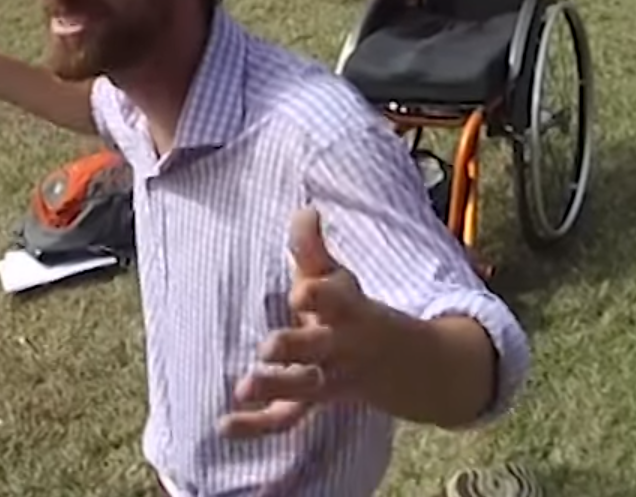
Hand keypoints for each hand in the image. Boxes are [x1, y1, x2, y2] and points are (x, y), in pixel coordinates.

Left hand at [219, 208, 378, 438]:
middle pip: (319, 348)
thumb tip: (303, 211)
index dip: (320, 294)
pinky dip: (257, 425)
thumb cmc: (355, 312)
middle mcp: (340, 346)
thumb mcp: (339, 279)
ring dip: (274, 388)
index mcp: (347, 310)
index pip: (335, 299)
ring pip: (305, 388)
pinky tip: (224, 426)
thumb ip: (312, 249)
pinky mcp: (317, 402)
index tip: (300, 291)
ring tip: (242, 390)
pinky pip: (288, 419)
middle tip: (267, 349)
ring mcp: (331, 379)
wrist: (411, 367)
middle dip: (295, 348)